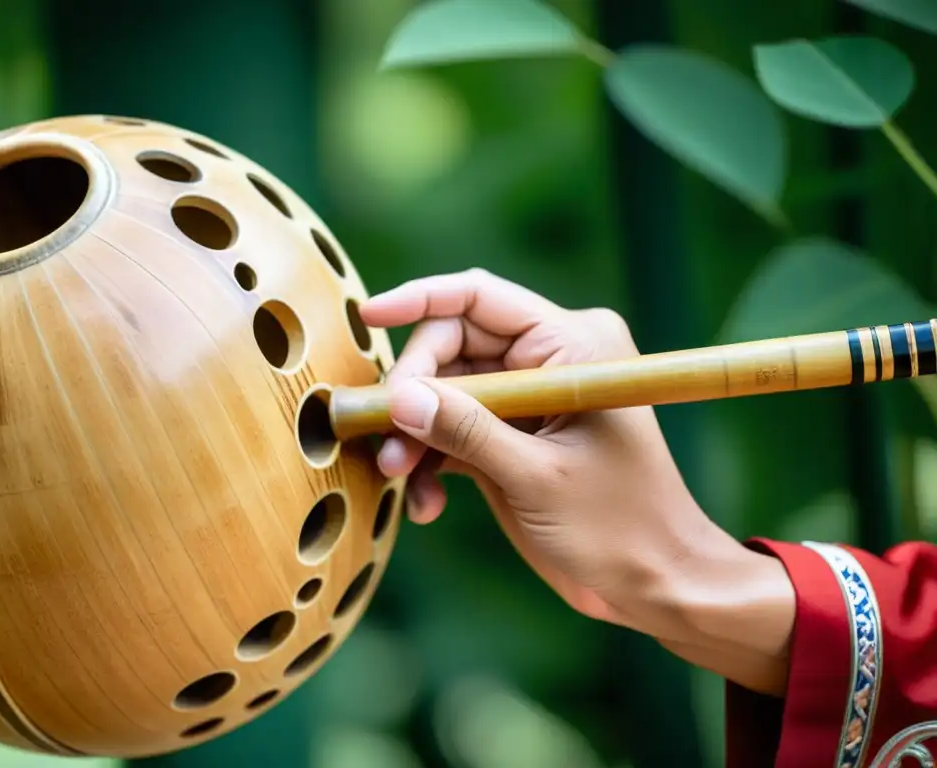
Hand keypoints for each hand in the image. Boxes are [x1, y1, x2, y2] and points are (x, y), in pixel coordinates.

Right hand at [360, 269, 795, 694]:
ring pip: (444, 393)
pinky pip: (454, 431)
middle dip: (413, 390)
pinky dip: (432, 461)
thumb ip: (466, 432)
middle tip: (384, 436)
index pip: (482, 300)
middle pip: (452, 346)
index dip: (421, 300)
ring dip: (415, 433)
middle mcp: (547, 360)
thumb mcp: (537, 478)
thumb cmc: (617, 526)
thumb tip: (399, 398)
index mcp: (571, 344)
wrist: (653, 581)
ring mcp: (527, 400)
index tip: (369, 315)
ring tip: (397, 475)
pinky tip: (426, 502)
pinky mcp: (512, 436)